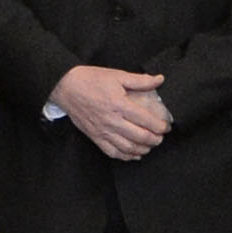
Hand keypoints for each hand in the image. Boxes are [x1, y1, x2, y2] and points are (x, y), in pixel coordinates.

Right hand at [51, 63, 170, 162]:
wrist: (65, 87)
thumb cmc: (91, 80)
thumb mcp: (117, 75)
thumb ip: (140, 80)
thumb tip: (159, 80)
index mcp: (120, 105)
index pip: (146, 121)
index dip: (160, 126)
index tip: (166, 126)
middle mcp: (112, 121)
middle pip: (140, 137)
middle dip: (155, 139)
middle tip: (160, 137)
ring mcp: (103, 131)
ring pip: (128, 148)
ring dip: (143, 149)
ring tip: (150, 145)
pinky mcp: (95, 137)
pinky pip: (112, 152)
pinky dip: (126, 156)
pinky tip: (134, 154)